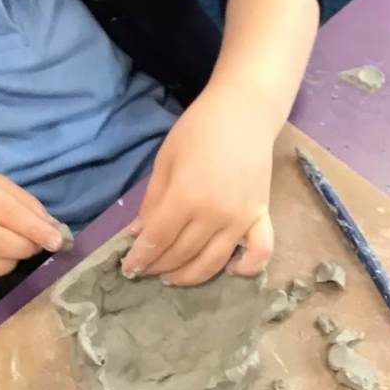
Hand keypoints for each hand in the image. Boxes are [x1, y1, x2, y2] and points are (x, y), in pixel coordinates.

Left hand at [120, 86, 277, 286]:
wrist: (243, 112)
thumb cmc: (198, 130)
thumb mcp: (165, 160)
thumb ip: (152, 200)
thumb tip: (138, 233)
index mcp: (185, 196)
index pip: (157, 239)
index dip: (140, 257)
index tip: (128, 267)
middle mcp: (214, 214)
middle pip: (181, 253)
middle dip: (158, 266)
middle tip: (145, 270)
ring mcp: (241, 218)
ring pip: (213, 262)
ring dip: (189, 276)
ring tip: (171, 277)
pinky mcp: (261, 215)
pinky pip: (260, 252)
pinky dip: (247, 268)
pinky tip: (231, 271)